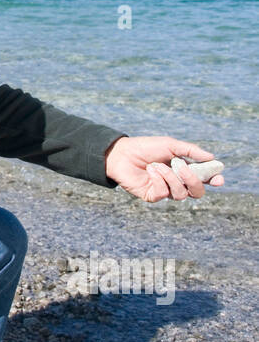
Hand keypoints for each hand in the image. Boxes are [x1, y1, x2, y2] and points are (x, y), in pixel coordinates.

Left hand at [104, 136, 224, 201]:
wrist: (122, 153)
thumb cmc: (146, 147)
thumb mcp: (171, 145)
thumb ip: (191, 151)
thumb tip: (211, 158)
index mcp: (183, 169)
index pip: (203, 178)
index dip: (213, 180)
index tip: (219, 179)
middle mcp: (176, 182)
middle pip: (197, 192)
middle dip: (194, 181)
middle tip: (185, 170)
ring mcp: (165, 190)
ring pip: (182, 194)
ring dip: (172, 178)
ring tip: (159, 166)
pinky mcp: (153, 196)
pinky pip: (165, 193)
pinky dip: (159, 180)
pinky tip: (151, 171)